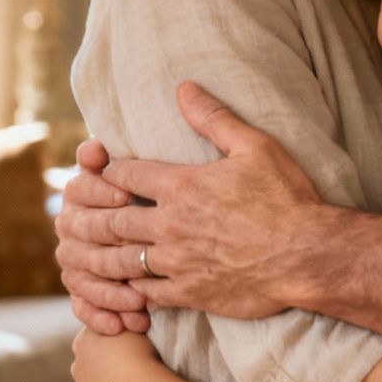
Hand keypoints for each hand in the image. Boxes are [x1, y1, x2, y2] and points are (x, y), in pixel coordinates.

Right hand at [57, 140, 150, 334]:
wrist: (172, 235)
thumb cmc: (159, 195)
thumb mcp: (148, 173)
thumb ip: (116, 159)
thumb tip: (96, 147)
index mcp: (81, 192)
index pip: (79, 188)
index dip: (100, 191)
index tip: (128, 195)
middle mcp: (72, 224)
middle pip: (79, 235)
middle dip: (109, 244)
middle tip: (138, 253)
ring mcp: (74, 259)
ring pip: (81, 274)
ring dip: (108, 290)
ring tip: (138, 301)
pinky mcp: (83, 289)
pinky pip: (82, 305)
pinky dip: (101, 315)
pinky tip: (124, 325)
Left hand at [70, 326, 160, 381]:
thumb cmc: (139, 352)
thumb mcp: (132, 327)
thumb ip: (120, 324)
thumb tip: (123, 324)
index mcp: (85, 338)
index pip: (96, 334)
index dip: (112, 338)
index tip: (128, 344)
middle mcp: (77, 360)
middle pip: (89, 358)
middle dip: (102, 360)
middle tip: (126, 363)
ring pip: (88, 380)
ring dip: (100, 380)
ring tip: (123, 381)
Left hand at [82, 81, 326, 319]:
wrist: (308, 255)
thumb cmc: (286, 198)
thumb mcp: (255, 146)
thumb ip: (214, 118)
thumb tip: (184, 88)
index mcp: (181, 186)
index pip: (125, 175)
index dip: (107, 172)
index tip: (100, 173)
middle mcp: (171, 225)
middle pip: (112, 221)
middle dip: (89, 217)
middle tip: (73, 219)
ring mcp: (177, 262)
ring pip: (121, 261)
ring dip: (100, 257)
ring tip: (86, 255)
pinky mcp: (190, 293)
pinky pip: (146, 293)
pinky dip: (130, 290)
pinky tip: (124, 287)